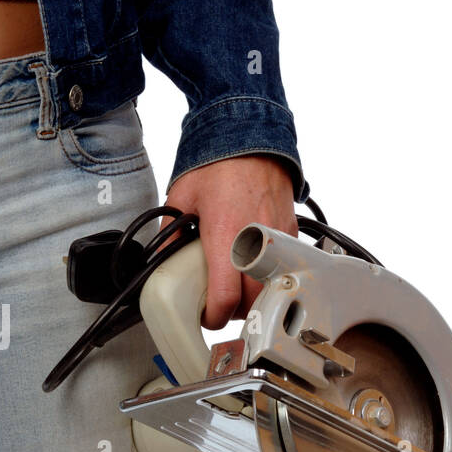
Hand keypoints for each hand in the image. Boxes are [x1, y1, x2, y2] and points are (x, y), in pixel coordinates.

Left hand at [164, 155, 297, 328]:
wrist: (250, 135)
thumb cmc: (218, 163)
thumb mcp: (181, 198)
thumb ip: (171, 232)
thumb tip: (162, 257)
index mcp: (225, 236)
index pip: (225, 298)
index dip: (213, 316)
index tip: (205, 316)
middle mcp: (256, 241)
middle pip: (253, 302)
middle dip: (234, 311)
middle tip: (218, 305)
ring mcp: (277, 236)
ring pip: (272, 287)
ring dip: (254, 297)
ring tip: (236, 289)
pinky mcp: (290, 230)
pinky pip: (285, 264)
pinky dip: (270, 272)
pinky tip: (254, 265)